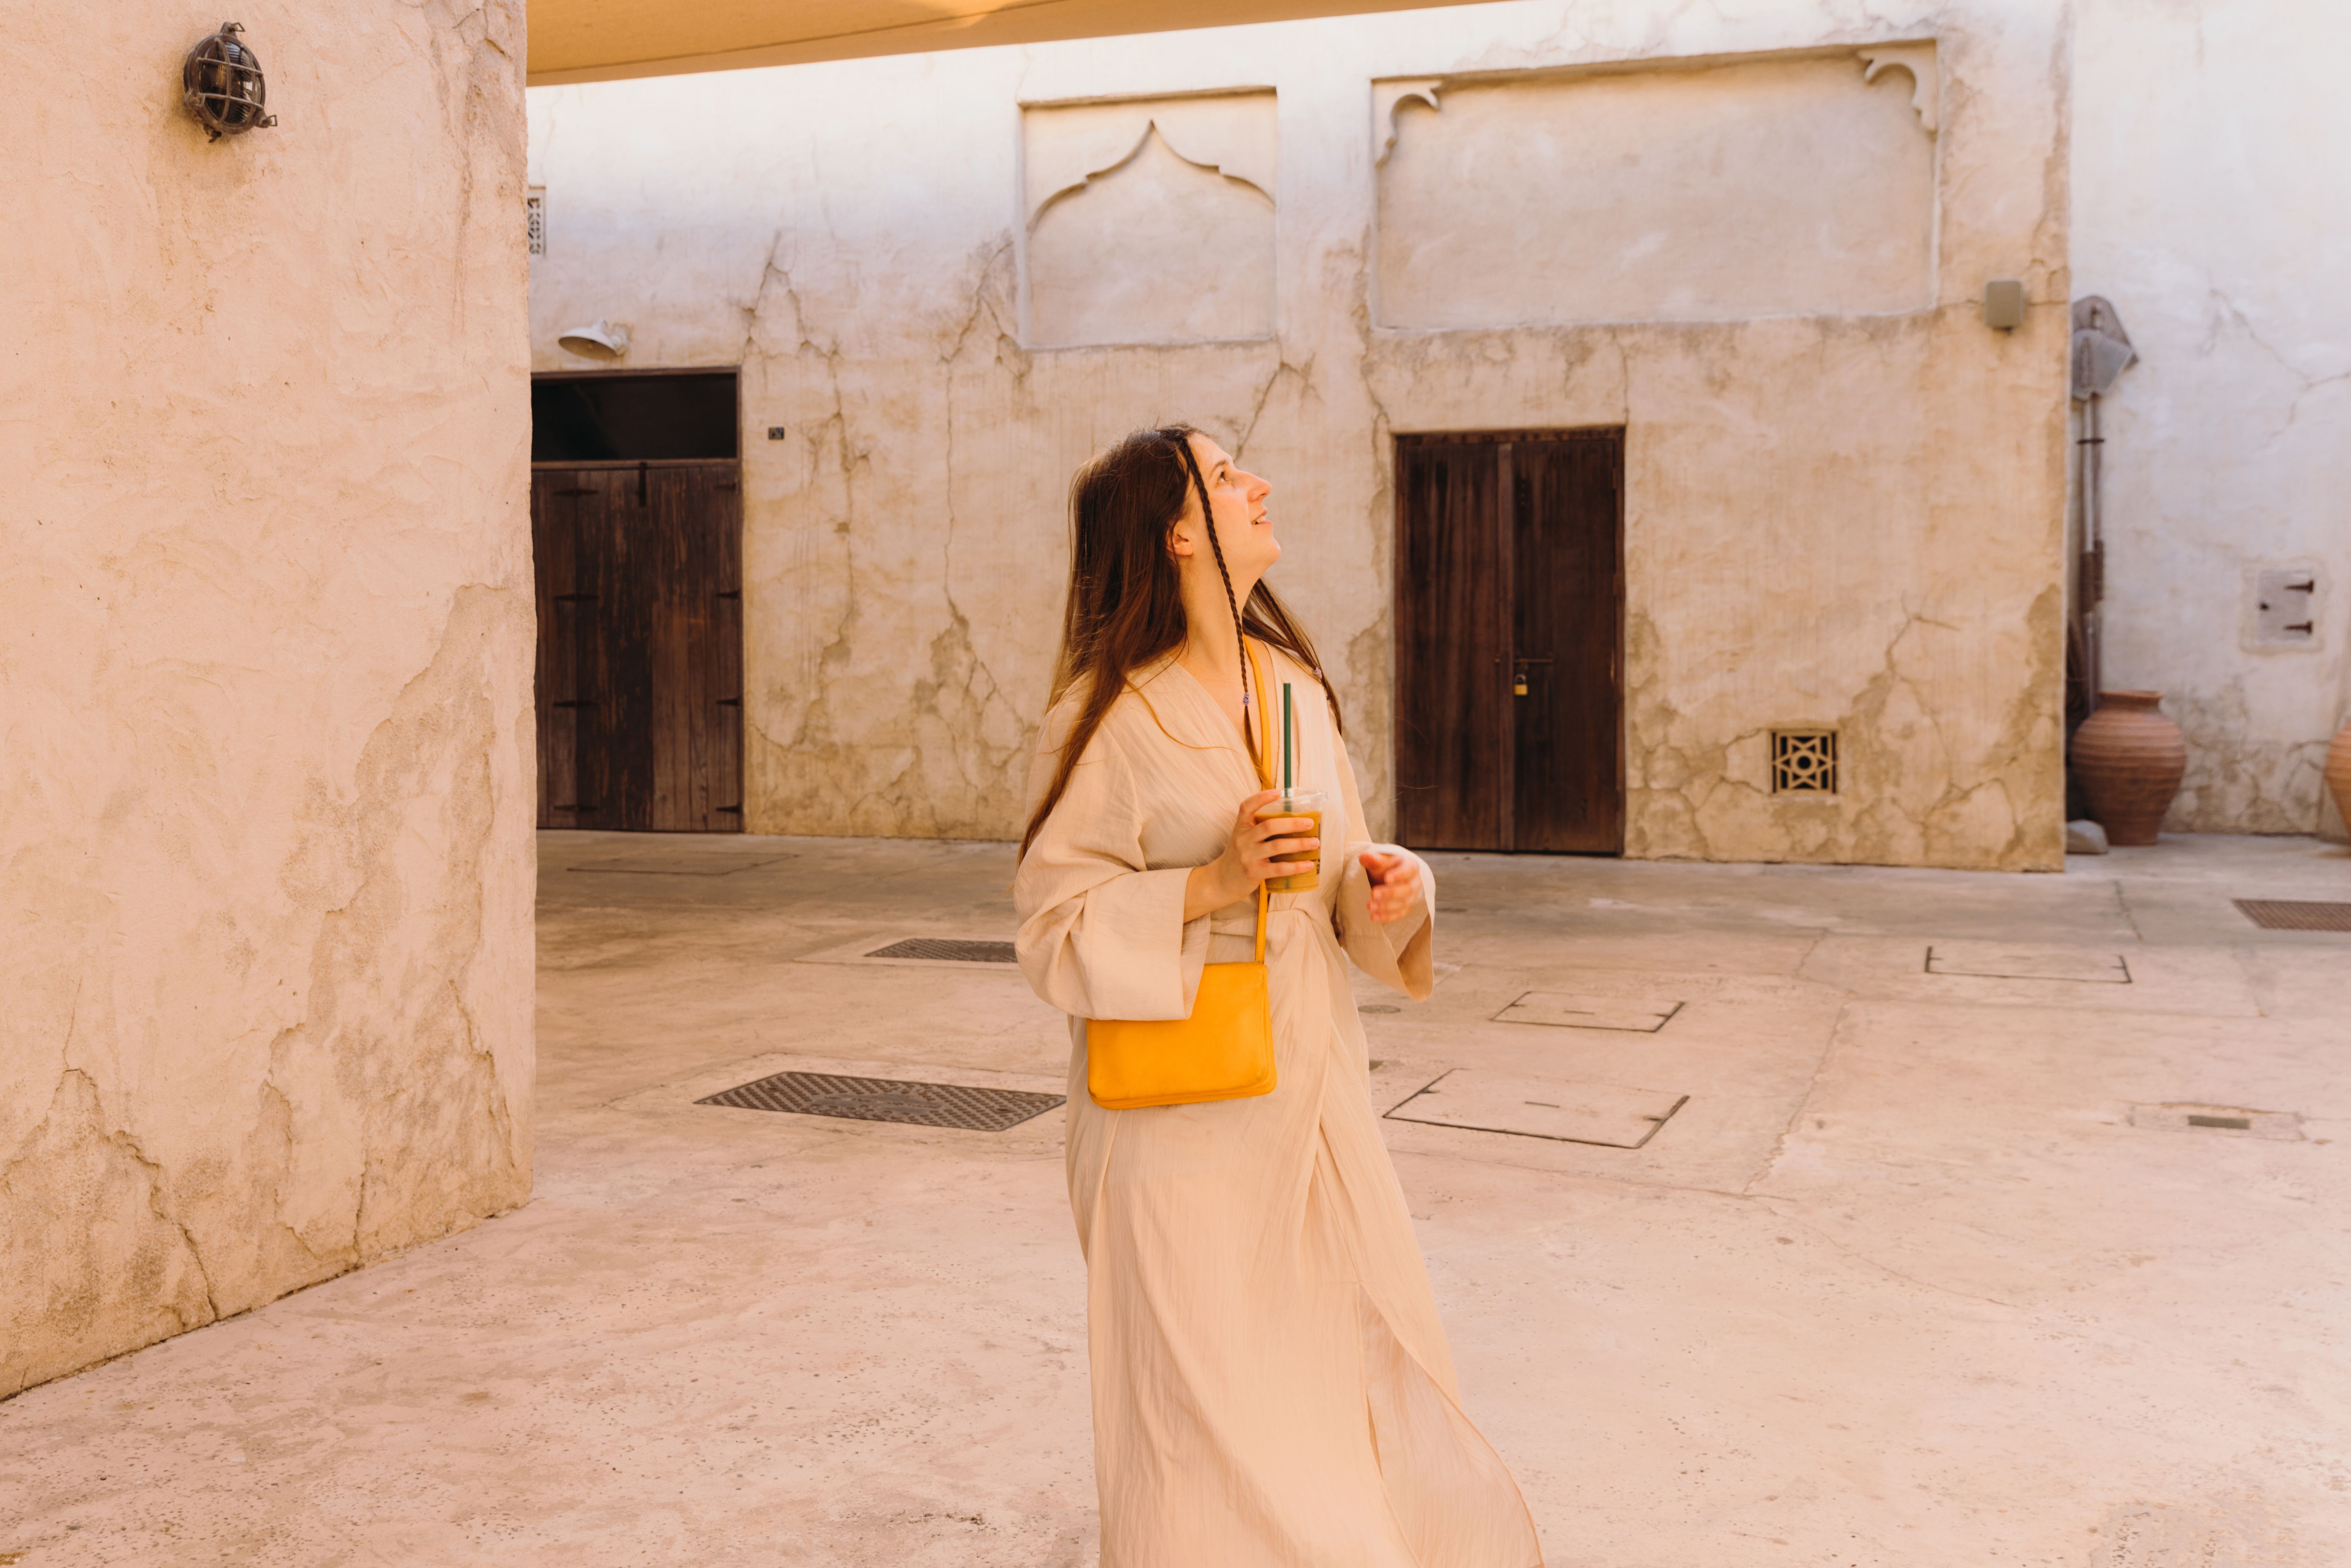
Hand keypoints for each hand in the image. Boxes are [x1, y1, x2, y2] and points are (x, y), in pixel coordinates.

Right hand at [1183, 789, 1318, 920]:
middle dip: (1293, 823)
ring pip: (1277, 846)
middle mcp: (1243, 840)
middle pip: (1269, 826)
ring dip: (1299, 844)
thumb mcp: (1242, 838)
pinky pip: (1279, 868)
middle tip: (1310, 823)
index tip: (1279, 793)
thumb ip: (1258, 828)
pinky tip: (1308, 865)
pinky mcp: (1254, 873)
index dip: (1262, 798)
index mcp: (1240, 827)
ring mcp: (1248, 857)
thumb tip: (1290, 820)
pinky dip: (1296, 866)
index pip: (1247, 807)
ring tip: (1315, 843)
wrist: (1221, 881)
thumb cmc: (1238, 856)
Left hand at [1360, 850, 1421, 923]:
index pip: (1409, 870)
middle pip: (1407, 889)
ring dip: (1386, 906)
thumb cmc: (1385, 867)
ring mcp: (1412, 896)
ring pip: (1404, 903)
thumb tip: (1364, 856)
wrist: (1389, 877)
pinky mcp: (1406, 907)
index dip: (1399, 874)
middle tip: (1373, 894)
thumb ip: (1373, 859)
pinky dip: (1387, 917)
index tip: (1386, 878)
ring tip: (1369, 906)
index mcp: (1411, 866)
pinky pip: (1400, 914)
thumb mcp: (1379, 860)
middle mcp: (1415, 882)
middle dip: (1390, 893)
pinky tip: (1373, 917)